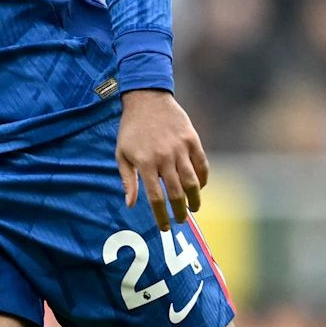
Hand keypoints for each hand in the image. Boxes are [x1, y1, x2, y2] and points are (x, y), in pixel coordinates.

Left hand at [115, 89, 209, 231]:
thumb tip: (130, 204)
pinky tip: (199, 187)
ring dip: (195, 200)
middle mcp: (164, 158)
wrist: (146, 99)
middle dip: (180, 212)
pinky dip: (203, 180)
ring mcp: (180, 149)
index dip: (162, 216)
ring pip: (193, 182)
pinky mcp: (192, 141)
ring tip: (193, 208)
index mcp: (144, 163)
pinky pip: (202, 166)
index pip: (156, 198)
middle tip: (181, 220)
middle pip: (176, 194)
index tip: (166, 227)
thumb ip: (127, 180)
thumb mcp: (121, 153)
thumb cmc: (131, 129)